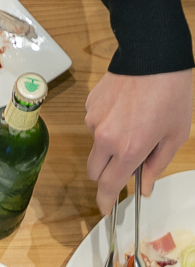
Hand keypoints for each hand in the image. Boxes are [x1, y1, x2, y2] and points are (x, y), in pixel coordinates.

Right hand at [86, 68, 192, 207]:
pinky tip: (125, 109)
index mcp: (129, 149)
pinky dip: (107, 124)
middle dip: (106, 174)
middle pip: (94, 171)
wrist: (152, 56)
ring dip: (109, 146)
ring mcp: (93, 122)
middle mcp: (105, 139)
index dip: (105, 201)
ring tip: (133, 124)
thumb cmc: (171, 93)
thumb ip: (158, 163)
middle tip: (126, 165)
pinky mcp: (89, 107)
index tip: (105, 210)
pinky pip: (94, 124)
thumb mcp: (176, 133)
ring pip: (96, 146)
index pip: (108, 185)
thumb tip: (145, 187)